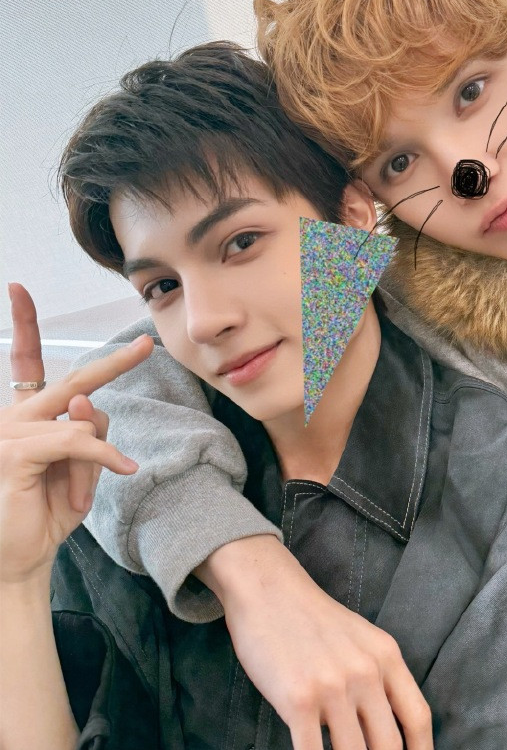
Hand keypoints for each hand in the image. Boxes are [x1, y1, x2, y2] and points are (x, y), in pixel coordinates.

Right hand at [0, 283, 153, 584]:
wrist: (18, 561)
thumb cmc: (44, 514)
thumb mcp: (78, 470)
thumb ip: (86, 432)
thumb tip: (87, 401)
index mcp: (24, 416)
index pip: (26, 363)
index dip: (25, 325)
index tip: (18, 290)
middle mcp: (12, 417)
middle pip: (69, 381)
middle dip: (113, 364)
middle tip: (146, 345)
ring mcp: (8, 433)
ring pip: (81, 419)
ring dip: (100, 452)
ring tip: (96, 481)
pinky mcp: (14, 453)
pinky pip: (77, 440)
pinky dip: (104, 455)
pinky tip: (122, 468)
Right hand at [197, 537, 432, 749]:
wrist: (266, 589)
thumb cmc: (310, 618)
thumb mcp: (360, 637)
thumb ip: (378, 676)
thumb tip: (389, 728)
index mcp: (385, 656)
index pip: (418, 717)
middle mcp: (365, 673)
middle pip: (389, 746)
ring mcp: (333, 688)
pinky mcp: (298, 700)